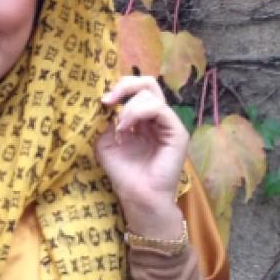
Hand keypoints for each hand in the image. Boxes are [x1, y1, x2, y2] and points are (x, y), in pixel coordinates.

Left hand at [94, 76, 187, 238]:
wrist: (137, 197)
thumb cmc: (123, 172)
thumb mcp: (105, 142)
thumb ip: (105, 122)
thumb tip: (104, 103)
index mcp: (141, 117)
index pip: (135, 89)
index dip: (118, 88)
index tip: (101, 100)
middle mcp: (156, 117)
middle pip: (147, 83)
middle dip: (125, 85)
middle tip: (108, 99)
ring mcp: (168, 123)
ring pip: (152, 93)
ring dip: (128, 105)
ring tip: (118, 125)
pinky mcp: (177, 132)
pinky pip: (160, 109)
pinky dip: (137, 113)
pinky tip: (125, 127)